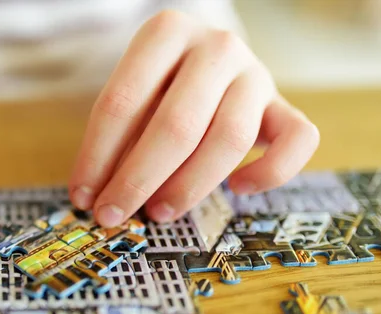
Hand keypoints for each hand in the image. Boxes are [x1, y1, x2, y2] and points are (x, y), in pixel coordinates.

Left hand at [69, 10, 318, 226]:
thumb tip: (96, 196)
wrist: (211, 60)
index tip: (83, 197)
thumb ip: (119, 137)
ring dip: (188, 186)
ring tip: (157, 212)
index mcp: (166, 32)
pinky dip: (269, 173)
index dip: (97, 157)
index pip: (122, 102)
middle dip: (137, 180)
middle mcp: (217, 47)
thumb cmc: (162, 85)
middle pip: (177, 124)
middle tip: (113, 214)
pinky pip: (297, 140)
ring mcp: (256, 74)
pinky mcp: (285, 105)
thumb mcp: (133, 95)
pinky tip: (237, 189)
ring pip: (229, 139)